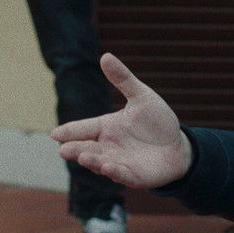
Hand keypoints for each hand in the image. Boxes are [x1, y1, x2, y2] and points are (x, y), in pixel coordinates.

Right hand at [52, 53, 191, 188]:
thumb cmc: (157, 121)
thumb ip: (123, 79)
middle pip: (86, 148)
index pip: (83, 128)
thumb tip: (105, 56)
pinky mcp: (133, 177)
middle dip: (75, 149)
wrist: (178, 146)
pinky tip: (108, 168)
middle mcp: (108, 147)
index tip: (55, 134)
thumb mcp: (142, 97)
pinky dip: (114, 172)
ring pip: (100, 163)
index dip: (70, 131)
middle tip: (63, 150)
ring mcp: (118, 163)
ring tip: (85, 157)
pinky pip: (122, 175)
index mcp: (106, 127)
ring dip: (92, 161)